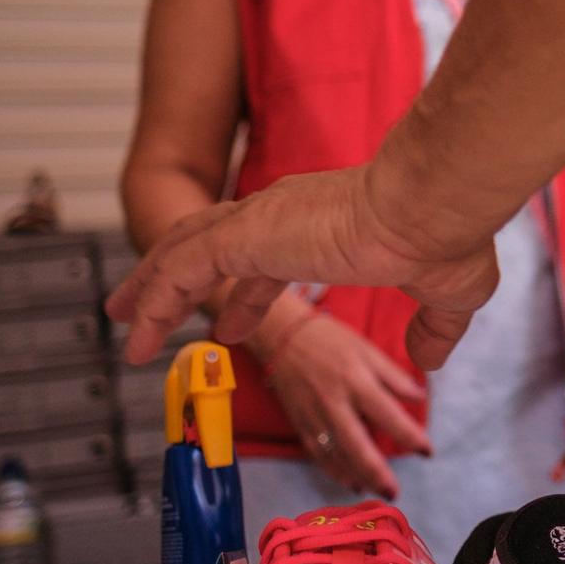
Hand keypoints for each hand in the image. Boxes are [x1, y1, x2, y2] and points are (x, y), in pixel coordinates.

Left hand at [105, 163, 501, 372]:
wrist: (432, 203)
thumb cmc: (442, 236)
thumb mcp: (446, 293)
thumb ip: (434, 327)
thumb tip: (431, 360)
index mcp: (324, 223)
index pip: (266, 256)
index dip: (245, 293)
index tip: (227, 322)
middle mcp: (285, 214)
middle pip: (211, 242)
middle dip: (175, 276)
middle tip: (146, 304)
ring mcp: (261, 221)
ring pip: (185, 251)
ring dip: (147, 286)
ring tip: (118, 317)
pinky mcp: (244, 233)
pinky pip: (179, 269)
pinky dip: (153, 300)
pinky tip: (134, 334)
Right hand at [260, 312, 430, 497]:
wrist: (283, 336)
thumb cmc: (332, 340)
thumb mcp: (367, 349)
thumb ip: (394, 376)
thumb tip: (420, 398)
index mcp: (356, 380)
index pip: (388, 414)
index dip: (409, 436)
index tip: (428, 452)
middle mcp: (334, 402)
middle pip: (357, 445)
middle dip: (377, 472)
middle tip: (395, 492)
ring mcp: (313, 416)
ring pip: (335, 455)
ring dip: (356, 477)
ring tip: (376, 492)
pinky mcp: (299, 423)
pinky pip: (316, 454)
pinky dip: (333, 471)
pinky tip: (349, 482)